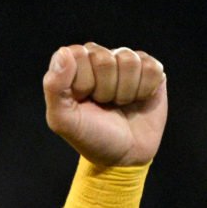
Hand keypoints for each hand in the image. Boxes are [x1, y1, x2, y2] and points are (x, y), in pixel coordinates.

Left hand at [43, 42, 165, 166]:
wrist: (124, 155)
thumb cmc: (90, 136)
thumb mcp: (62, 119)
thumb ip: (54, 87)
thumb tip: (65, 52)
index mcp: (72, 66)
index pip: (77, 54)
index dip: (82, 82)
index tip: (82, 100)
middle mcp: (98, 58)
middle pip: (104, 58)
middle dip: (104, 89)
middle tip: (103, 104)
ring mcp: (125, 62)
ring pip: (129, 61)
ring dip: (125, 91)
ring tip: (119, 103)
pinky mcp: (150, 69)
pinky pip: (152, 68)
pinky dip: (145, 90)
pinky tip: (138, 100)